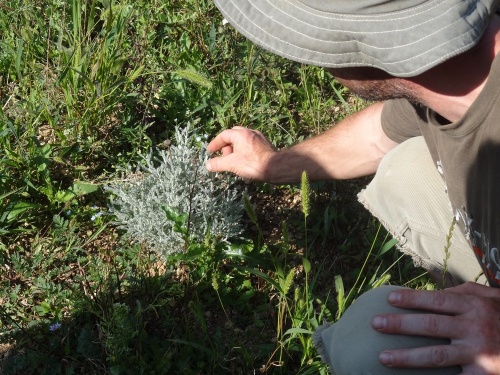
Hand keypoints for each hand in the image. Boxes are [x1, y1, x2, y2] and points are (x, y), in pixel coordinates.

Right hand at [205, 126, 276, 180]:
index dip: (215, 144)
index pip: (223, 135)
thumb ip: (218, 163)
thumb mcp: (232, 164)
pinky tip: (245, 162)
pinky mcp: (265, 145)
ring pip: (242, 140)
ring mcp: (259, 138)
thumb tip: (208, 165)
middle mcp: (250, 132)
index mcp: (240, 134)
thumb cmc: (252, 164)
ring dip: (235, 149)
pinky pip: (250, 145)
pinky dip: (244, 151)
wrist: (275, 167)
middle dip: (226, 146)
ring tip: (234, 161)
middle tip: (224, 157)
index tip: (210, 152)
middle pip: (233, 135)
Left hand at [371, 282, 499, 373]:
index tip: (389, 298)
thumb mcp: (491, 297)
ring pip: (435, 356)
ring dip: (406, 357)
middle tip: (375, 323)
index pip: (436, 300)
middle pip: (430, 326)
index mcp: (474, 306)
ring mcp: (478, 354)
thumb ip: (463, 292)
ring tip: (383, 357)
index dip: (411, 299)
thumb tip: (434, 292)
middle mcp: (474, 328)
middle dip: (399, 325)